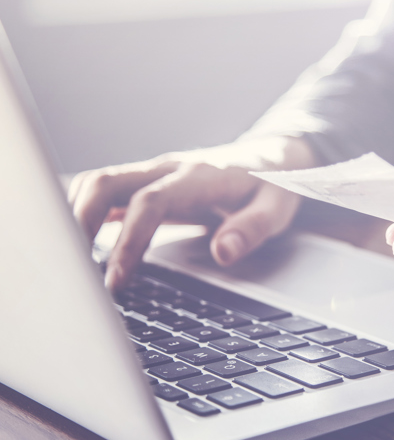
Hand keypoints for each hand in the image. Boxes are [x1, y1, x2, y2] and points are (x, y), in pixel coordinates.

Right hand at [69, 136, 315, 290]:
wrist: (272, 158)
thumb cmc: (273, 185)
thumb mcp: (277, 208)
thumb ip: (253, 229)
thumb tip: (223, 252)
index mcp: (199, 176)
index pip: (150, 201)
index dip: (128, 240)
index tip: (116, 280)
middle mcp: (170, 169)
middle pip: (107, 182)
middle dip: (79, 222)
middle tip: (72, 273)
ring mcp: (156, 173)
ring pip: (99, 183)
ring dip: (76, 217)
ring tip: (70, 265)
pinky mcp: (150, 183)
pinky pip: (108, 193)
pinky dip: (87, 214)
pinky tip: (81, 246)